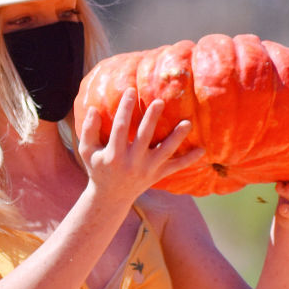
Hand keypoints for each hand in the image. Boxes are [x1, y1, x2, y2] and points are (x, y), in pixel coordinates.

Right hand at [78, 92, 203, 201]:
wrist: (110, 197)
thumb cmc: (98, 168)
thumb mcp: (87, 152)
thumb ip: (88, 131)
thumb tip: (93, 109)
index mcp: (113, 155)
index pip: (120, 128)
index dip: (125, 109)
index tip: (131, 91)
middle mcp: (131, 163)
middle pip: (144, 137)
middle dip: (152, 119)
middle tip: (160, 102)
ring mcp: (146, 170)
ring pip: (164, 152)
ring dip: (176, 138)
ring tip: (187, 124)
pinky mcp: (157, 176)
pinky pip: (175, 168)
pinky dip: (188, 160)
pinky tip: (202, 150)